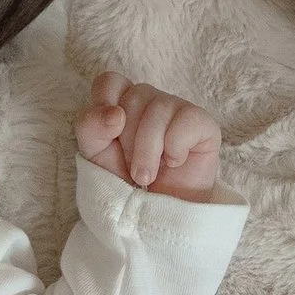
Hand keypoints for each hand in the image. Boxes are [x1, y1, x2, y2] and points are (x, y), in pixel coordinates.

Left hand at [76, 72, 222, 198]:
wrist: (155, 213)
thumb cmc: (125, 178)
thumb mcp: (94, 152)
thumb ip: (91, 126)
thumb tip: (115, 114)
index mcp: (121, 99)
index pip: (109, 81)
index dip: (104, 105)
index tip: (109, 136)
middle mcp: (149, 99)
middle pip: (133, 97)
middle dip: (128, 141)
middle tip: (132, 166)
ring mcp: (177, 108)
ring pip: (159, 108)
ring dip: (148, 150)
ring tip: (147, 174)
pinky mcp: (203, 124)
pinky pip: (187, 120)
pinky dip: (175, 148)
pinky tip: (175, 161)